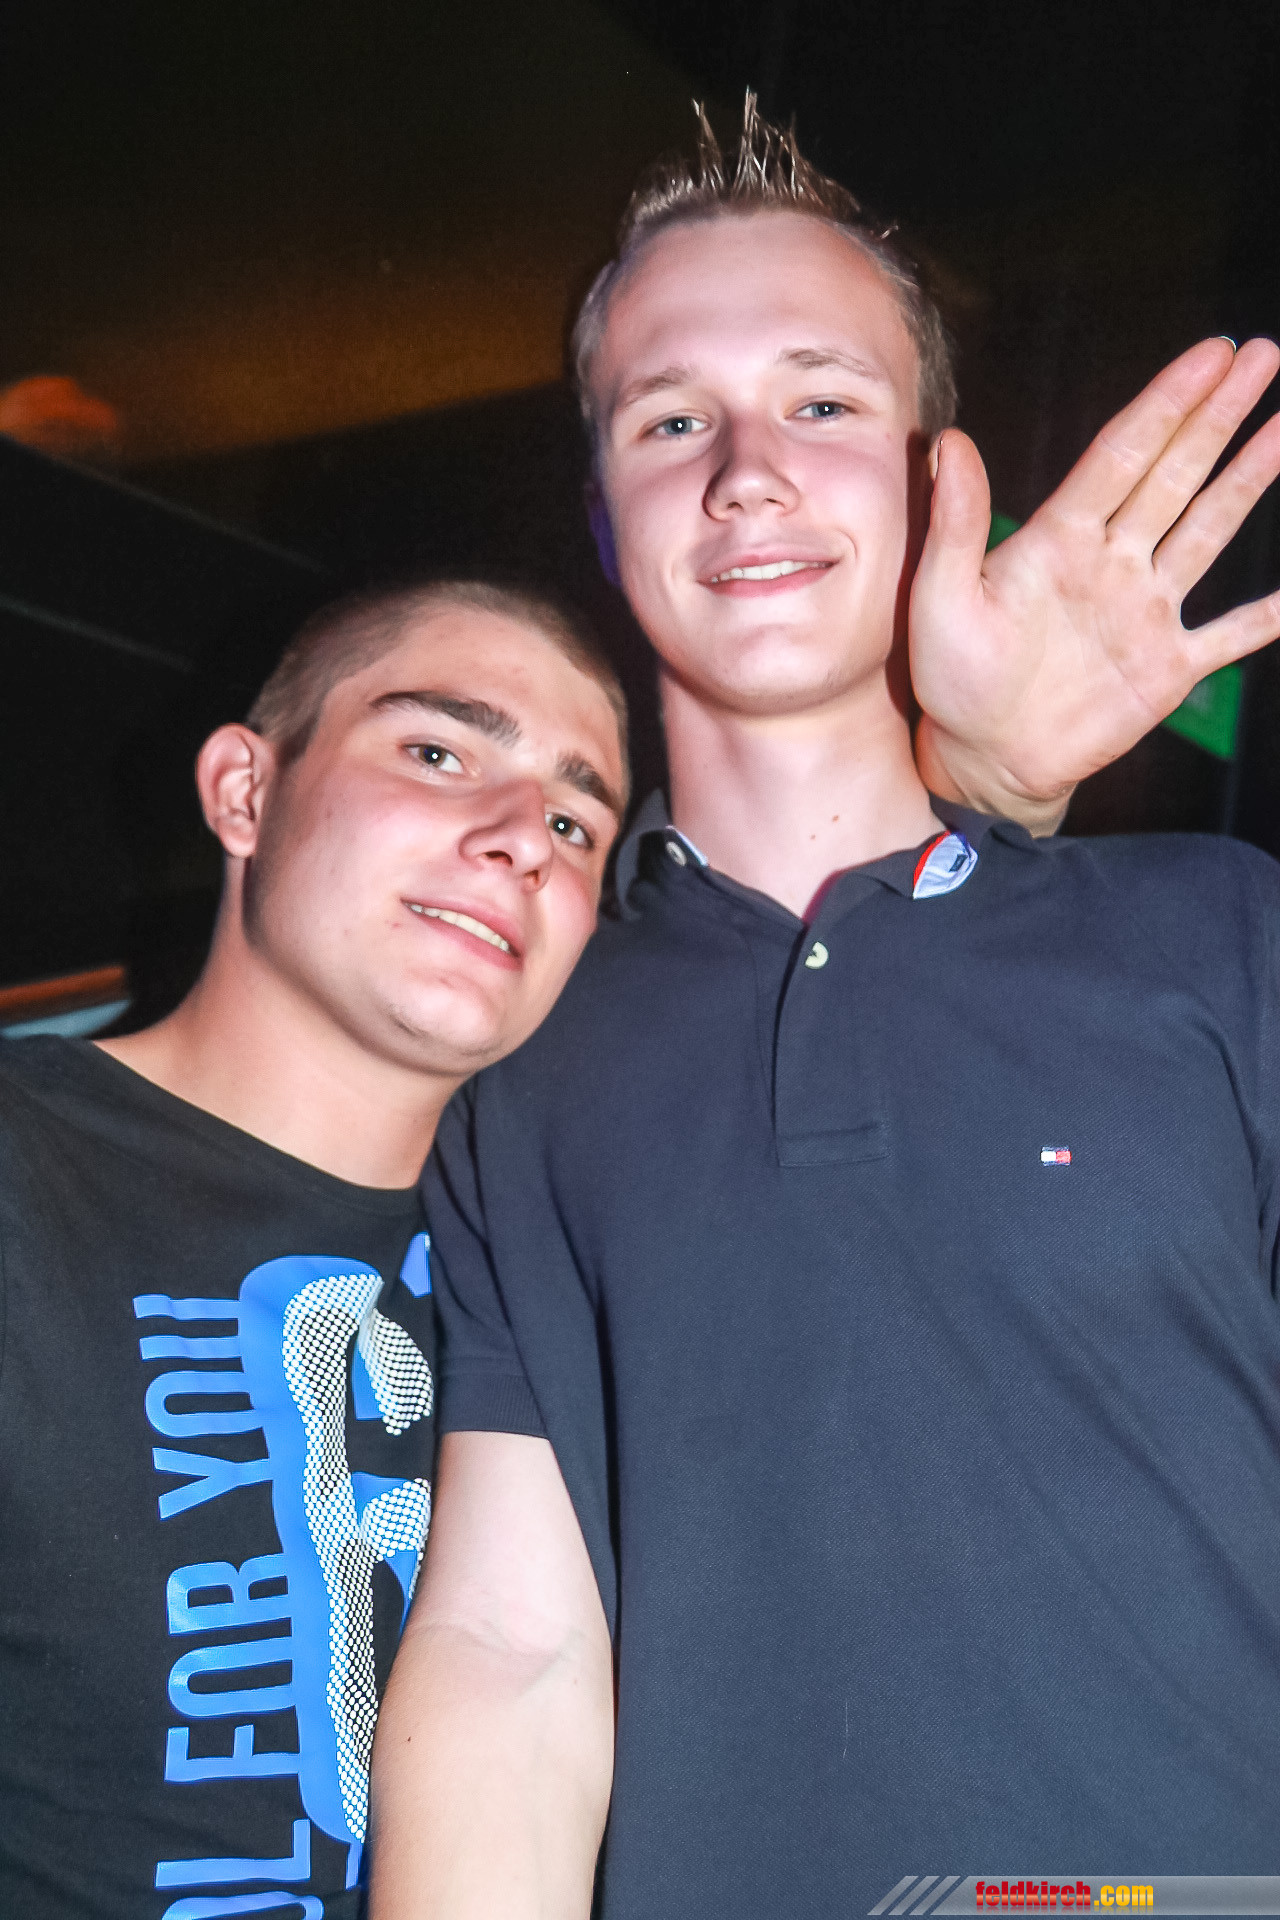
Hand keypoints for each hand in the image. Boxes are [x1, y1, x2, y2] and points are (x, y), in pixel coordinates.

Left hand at [911, 337, 1279, 831]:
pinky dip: (1267, 616)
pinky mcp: (1167, 668)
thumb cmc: (952, 677)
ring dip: (1249, 478)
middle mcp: (1111, 563)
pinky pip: (1232, 635)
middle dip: (1219, 414)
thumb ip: (955, 525)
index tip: (1211, 352)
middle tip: (1263, 354)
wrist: (984, 759)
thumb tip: (949, 441)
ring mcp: (1145, 612)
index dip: (1167, 402)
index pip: (1122, 454)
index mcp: (1059, 539)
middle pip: (1175, 473)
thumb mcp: (941, 599)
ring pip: (1209, 531)